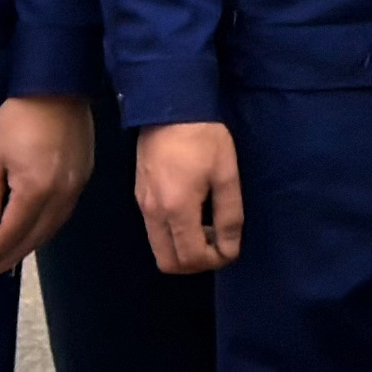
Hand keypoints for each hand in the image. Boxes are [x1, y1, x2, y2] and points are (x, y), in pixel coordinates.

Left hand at [0, 90, 99, 271]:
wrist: (58, 88)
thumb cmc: (17, 119)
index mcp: (35, 190)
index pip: (15, 231)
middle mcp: (61, 195)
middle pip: (37, 235)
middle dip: (16, 253)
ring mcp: (77, 187)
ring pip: (54, 227)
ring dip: (34, 243)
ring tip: (17, 254)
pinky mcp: (85, 176)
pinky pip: (65, 212)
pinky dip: (50, 226)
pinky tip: (39, 229)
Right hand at [138, 120, 245, 276]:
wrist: (170, 107)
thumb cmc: (204, 137)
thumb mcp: (226, 175)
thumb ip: (229, 216)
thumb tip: (230, 248)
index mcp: (176, 208)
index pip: (191, 258)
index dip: (215, 261)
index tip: (231, 248)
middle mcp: (153, 213)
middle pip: (169, 262)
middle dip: (196, 263)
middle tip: (218, 244)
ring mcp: (142, 206)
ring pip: (159, 249)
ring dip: (183, 250)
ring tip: (208, 228)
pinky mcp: (140, 196)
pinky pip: (154, 232)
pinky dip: (173, 236)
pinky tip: (193, 215)